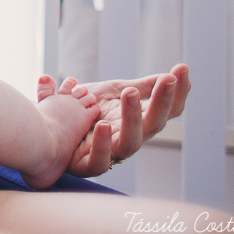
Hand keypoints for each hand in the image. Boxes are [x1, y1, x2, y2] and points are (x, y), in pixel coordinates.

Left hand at [49, 64, 190, 176]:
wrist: (49, 132)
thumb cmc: (86, 112)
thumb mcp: (113, 93)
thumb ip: (140, 88)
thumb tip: (172, 75)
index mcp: (137, 122)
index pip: (167, 110)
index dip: (178, 92)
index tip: (183, 68)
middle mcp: (128, 138)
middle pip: (154, 125)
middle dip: (162, 102)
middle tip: (166, 80)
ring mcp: (109, 153)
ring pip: (129, 143)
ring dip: (132, 119)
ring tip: (130, 93)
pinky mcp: (86, 165)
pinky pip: (98, 162)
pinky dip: (101, 145)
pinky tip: (102, 124)